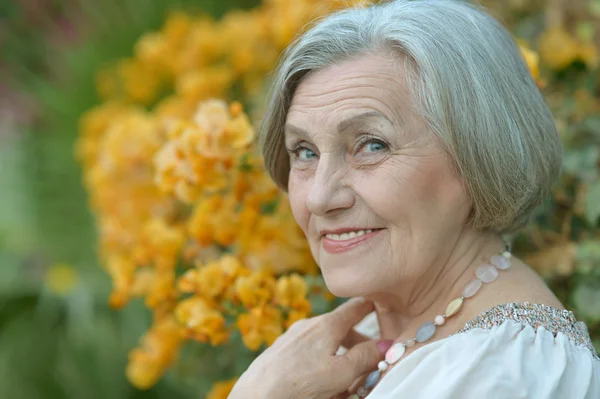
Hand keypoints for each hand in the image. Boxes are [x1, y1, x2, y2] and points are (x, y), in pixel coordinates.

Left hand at [228, 297, 391, 398]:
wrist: (257, 395)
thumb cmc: (298, 383)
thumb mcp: (341, 373)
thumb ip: (365, 357)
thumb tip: (387, 345)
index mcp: (326, 325)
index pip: (355, 307)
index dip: (370, 306)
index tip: (379, 304)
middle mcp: (308, 326)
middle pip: (341, 328)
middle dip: (357, 343)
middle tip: (368, 361)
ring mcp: (292, 338)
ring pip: (325, 343)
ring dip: (340, 357)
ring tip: (346, 381)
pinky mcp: (281, 352)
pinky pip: (308, 352)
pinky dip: (321, 363)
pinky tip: (322, 385)